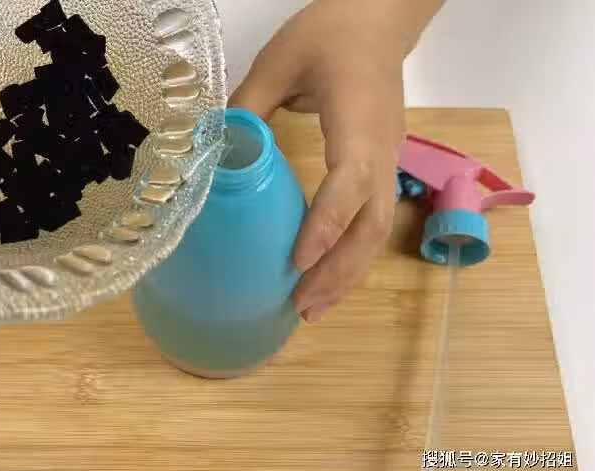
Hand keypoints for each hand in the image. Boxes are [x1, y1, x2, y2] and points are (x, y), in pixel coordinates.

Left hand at [229, 0, 443, 322]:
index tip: (298, 261)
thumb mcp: (278, 62)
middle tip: (302, 306)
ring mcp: (389, 159)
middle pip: (373, 221)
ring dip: (349, 273)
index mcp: (357, 119)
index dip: (327, 223)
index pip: (351, 180)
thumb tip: (215, 157)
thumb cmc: (330, 33)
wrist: (379, 20)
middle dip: (339, 269)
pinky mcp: (384, 164)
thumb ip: (246, 109)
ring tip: (313, 308)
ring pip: (379, 228)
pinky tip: (327, 276)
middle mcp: (382, 147)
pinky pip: (374, 219)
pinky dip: (351, 254)